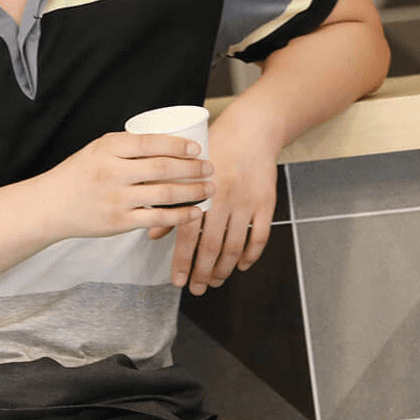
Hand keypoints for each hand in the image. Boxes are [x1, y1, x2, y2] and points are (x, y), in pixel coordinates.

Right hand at [42, 131, 210, 238]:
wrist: (51, 206)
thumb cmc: (80, 174)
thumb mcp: (98, 149)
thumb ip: (128, 146)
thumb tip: (170, 141)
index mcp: (108, 149)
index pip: (149, 143)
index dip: (177, 144)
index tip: (198, 147)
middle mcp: (112, 173)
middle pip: (162, 168)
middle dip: (193, 168)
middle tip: (211, 167)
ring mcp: (117, 199)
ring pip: (164, 194)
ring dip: (193, 191)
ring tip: (210, 187)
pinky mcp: (119, 222)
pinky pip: (157, 218)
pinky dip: (180, 216)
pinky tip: (196, 212)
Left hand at [162, 106, 281, 295]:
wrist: (252, 129)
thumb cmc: (215, 147)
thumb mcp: (186, 170)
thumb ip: (171, 202)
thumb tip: (153, 235)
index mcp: (201, 192)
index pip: (187, 236)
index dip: (182, 263)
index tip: (178, 282)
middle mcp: (224, 200)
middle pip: (212, 248)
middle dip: (202, 273)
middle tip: (197, 289)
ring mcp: (247, 203)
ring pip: (235, 247)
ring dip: (224, 269)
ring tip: (215, 281)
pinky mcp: (266, 203)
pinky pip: (260, 237)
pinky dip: (251, 255)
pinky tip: (242, 265)